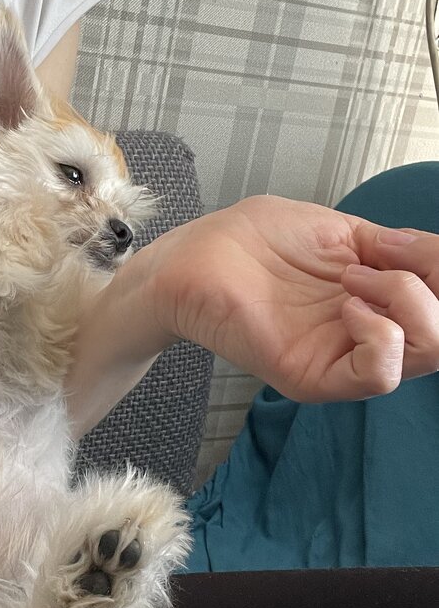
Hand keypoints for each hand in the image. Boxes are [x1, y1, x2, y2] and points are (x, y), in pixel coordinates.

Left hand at [140, 195, 438, 401]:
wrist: (193, 257)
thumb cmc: (252, 241)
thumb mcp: (339, 231)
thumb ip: (390, 248)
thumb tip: (428, 256)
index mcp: (377, 300)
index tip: (398, 243)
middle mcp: (367, 335)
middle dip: (430, 286)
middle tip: (375, 263)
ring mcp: (341, 358)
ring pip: (426, 354)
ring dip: (405, 301)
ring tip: (353, 281)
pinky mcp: (312, 376)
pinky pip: (378, 375)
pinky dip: (380, 334)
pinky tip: (347, 307)